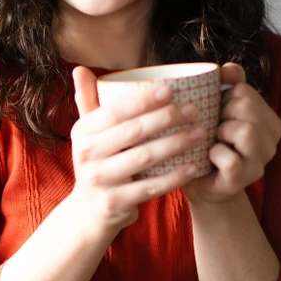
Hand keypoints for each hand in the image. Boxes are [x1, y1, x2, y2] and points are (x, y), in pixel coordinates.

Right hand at [70, 66, 203, 235]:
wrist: (88, 212)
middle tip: (193, 109)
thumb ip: (87, 101)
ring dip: (176, 144)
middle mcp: (87, 154)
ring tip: (201, 133)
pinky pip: (151, 186)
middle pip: (133, 132)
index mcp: (83, 132)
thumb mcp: (87, 134)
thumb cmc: (97, 163)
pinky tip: (194, 166)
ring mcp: (100, 180)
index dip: (143, 100)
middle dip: (167, 118)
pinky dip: (175, 176)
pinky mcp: (115, 202)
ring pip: (145, 158)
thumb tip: (79, 68)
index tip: (171, 90)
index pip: (115, 111)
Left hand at [183, 63, 280, 204]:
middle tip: (213, 128)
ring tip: (214, 141)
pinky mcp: (244, 179)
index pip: (245, 90)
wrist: (199, 181)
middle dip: (221, 113)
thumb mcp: (217, 111)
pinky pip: (230, 158)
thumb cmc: (206, 143)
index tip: (216, 112)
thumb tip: (228, 68)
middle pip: (247, 106)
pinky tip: (209, 157)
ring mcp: (260, 161)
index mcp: (268, 120)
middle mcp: (272, 140)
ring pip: (246, 131)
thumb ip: (228, 87)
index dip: (222, 98)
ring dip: (220, 132)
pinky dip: (214, 154)